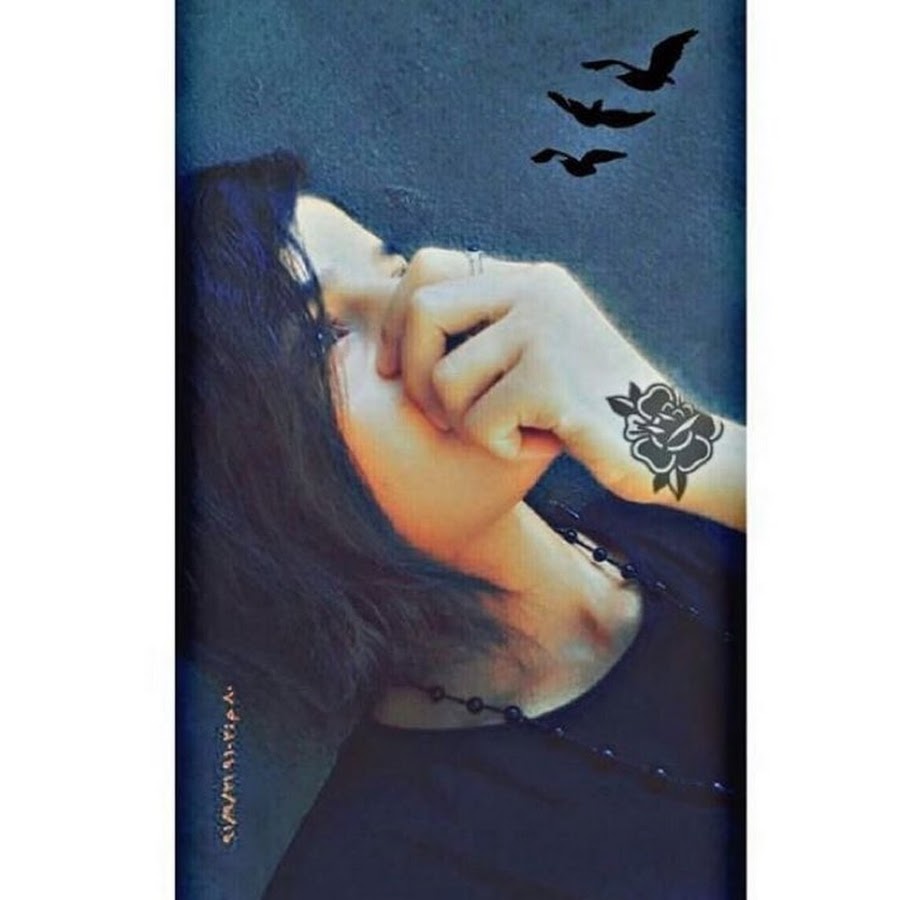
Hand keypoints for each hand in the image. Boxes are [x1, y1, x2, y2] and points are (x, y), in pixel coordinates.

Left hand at [377, 248, 662, 489]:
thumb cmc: (589, 405)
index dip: (394, 319)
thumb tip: (397, 323)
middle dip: (410, 374)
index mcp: (530, 278)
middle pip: (424, 311)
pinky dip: (498, 447)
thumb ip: (485, 327)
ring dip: (461, 422)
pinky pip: (479, 421)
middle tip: (437, 415)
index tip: (388, 368)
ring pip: (445, 378)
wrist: (666, 442)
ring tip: (503, 433)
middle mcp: (537, 290)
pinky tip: (535, 447)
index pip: (428, 265)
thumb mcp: (539, 348)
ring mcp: (546, 330)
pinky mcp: (553, 379)